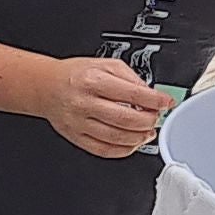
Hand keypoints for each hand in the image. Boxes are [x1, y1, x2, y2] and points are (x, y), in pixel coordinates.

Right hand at [41, 56, 177, 159]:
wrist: (47, 87)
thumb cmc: (76, 74)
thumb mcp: (106, 65)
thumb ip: (130, 78)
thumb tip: (150, 94)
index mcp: (94, 81)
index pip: (133, 93)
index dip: (155, 100)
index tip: (166, 102)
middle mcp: (85, 103)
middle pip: (126, 119)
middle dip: (149, 120)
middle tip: (156, 117)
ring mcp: (80, 123)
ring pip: (117, 138)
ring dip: (139, 137)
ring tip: (147, 131)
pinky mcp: (77, 137)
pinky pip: (104, 150)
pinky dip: (123, 150)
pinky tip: (132, 143)